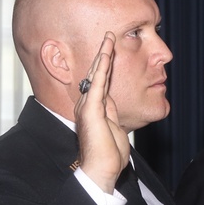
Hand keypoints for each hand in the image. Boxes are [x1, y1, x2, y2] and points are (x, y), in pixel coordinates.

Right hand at [74, 32, 129, 192]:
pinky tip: (107, 52)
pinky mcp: (91, 109)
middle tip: (108, 34)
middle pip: (97, 73)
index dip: (106, 64)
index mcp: (94, 108)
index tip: (111, 48)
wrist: (100, 169)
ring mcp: (88, 105)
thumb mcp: (115, 128)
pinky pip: (98, 82)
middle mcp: (88, 104)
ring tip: (108, 36)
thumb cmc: (109, 156)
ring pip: (97, 74)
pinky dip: (102, 66)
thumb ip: (113, 113)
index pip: (101, 81)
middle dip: (103, 53)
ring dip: (103, 54)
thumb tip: (115, 102)